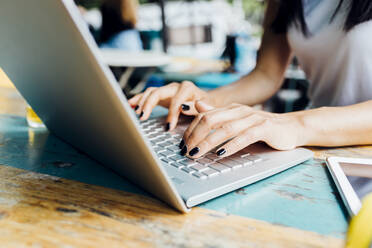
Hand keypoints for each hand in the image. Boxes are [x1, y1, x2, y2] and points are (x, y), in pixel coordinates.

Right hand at [128, 81, 212, 129]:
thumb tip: (184, 107)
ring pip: (151, 92)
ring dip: (142, 102)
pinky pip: (148, 94)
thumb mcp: (206, 107)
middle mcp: (176, 86)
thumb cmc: (206, 106)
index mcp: (188, 88)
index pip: (176, 100)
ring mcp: (167, 89)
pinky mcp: (162, 94)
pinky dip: (139, 98)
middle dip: (149, 104)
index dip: (171, 114)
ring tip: (136, 113)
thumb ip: (196, 107)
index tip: (168, 127)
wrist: (206, 103)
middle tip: (143, 117)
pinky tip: (130, 104)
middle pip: (158, 92)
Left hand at [180, 102, 303, 157]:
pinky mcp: (264, 128)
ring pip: (225, 129)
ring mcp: (252, 118)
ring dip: (208, 142)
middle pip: (210, 120)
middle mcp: (239, 111)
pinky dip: (231, 145)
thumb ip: (217, 113)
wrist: (291, 127)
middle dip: (194, 136)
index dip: (190, 130)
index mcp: (230, 109)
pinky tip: (221, 153)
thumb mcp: (236, 120)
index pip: (204, 116)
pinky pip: (245, 136)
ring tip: (196, 153)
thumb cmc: (261, 127)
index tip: (181, 144)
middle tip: (185, 150)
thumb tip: (196, 105)